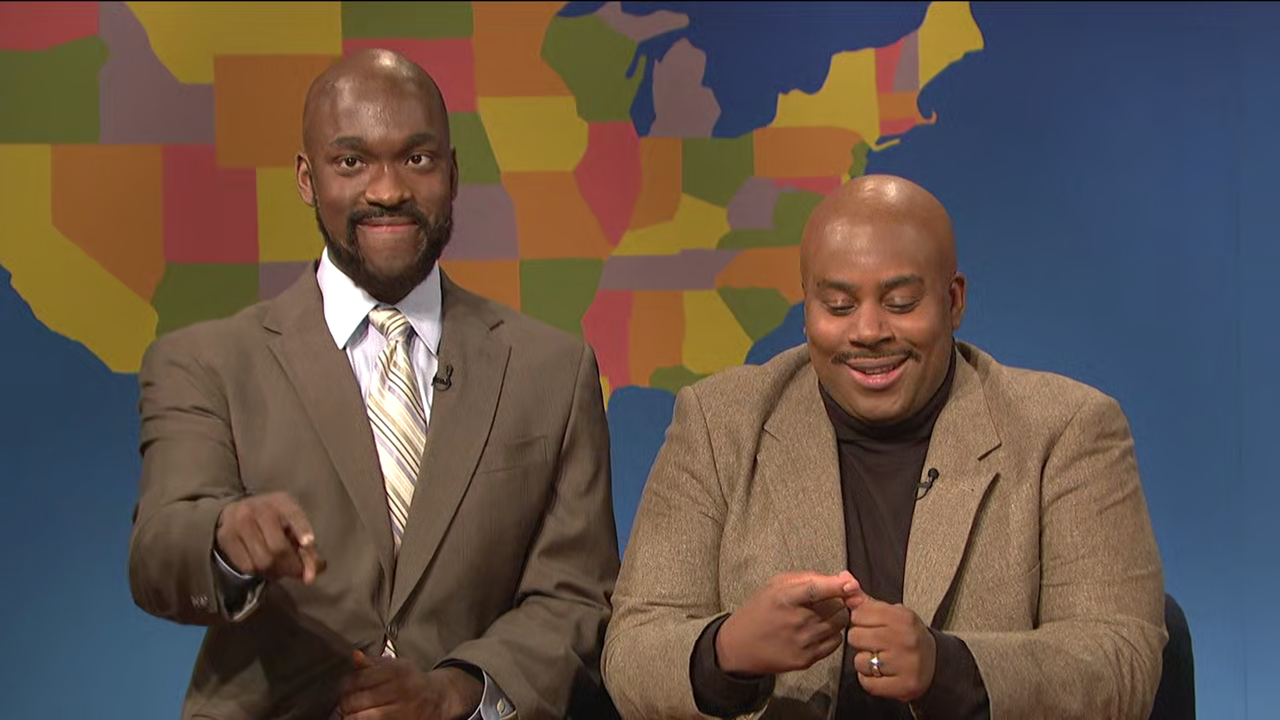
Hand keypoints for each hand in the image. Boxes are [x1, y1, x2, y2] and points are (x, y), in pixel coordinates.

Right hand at [215, 492, 324, 583]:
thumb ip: (307, 550)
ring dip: (276, 572)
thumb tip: (311, 577)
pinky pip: (246, 566)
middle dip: (291, 566)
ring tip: (280, 568)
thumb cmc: (274, 521)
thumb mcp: (293, 526)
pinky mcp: (226, 536)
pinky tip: (263, 566)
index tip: (309, 542)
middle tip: (297, 572)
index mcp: (281, 501)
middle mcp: (258, 509)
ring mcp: (239, 522)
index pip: (293, 514)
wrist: (237, 511)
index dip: (302, 529)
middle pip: (278, 548)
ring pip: (262, 561)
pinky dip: (259, 572)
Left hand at [339, 651, 483, 719]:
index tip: (341, 690)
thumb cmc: (411, 681)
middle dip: (345, 704)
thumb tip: (354, 656)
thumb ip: (372, 663)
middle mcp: (400, 690)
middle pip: (359, 700)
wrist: (437, 697)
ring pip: (364, 717)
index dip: (345, 686)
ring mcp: (402, 710)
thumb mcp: (395, 666)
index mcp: (396, 671)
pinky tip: (362, 718)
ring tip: (349, 715)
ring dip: (352, 717)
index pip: (360, 679)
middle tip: (342, 706)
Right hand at [715, 570, 862, 675]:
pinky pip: (835, 642)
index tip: (852, 583)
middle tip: (824, 601)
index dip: (837, 586)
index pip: (816, 590)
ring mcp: (803, 643)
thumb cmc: (759, 610)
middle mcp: (796, 622)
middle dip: (836, 600)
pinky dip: (832, 634)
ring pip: (840, 624)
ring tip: (818, 615)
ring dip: (836, 616)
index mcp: (784, 599)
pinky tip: (816, 630)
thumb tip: (844, 579)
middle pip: (836, 607)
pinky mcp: (807, 660)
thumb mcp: (775, 585)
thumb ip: (808, 578)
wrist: (740, 647)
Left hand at [847, 597, 935, 701]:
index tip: (871, 626)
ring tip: (880, 659)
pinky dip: (870, 680)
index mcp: (902, 617)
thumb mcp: (893, 613)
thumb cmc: (908, 635)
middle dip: (861, 641)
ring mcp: (904, 664)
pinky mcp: (903, 686)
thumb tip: (844, 578)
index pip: (858, 614)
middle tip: (875, 644)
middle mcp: (904, 639)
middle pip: (855, 637)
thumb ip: (866, 601)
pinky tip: (882, 674)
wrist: (937, 664)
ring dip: (865, 663)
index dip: (859, 621)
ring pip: (859, 661)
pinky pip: (867, 683)